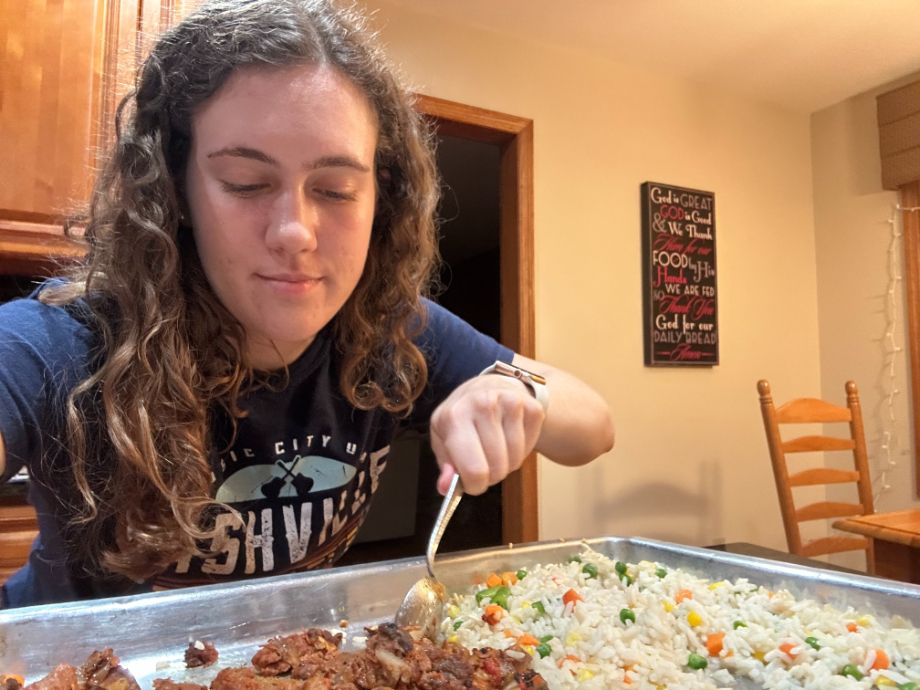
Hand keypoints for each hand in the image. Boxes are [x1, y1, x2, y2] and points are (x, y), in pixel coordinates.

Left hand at [429, 374, 544, 494]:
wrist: (489, 387)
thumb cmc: (463, 417)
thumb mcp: (443, 438)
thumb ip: (445, 466)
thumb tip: (446, 487)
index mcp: (454, 415)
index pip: (473, 469)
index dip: (475, 485)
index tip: (473, 483)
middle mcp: (482, 404)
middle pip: (497, 468)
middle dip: (491, 476)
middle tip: (484, 464)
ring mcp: (510, 402)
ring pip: (515, 460)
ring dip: (507, 464)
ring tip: (496, 449)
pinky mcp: (532, 406)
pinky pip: (529, 448)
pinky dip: (522, 451)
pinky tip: (510, 437)